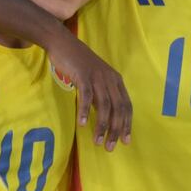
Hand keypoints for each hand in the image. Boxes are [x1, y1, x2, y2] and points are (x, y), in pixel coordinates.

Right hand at [44, 33, 131, 150]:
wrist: (63, 44)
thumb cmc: (79, 64)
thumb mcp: (96, 80)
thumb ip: (102, 96)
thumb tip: (106, 118)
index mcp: (116, 81)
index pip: (126, 106)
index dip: (127, 124)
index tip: (125, 141)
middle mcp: (110, 79)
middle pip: (118, 108)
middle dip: (115, 129)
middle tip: (110, 146)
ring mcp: (97, 77)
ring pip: (104, 105)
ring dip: (101, 125)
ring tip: (97, 140)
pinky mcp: (83, 75)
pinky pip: (86, 96)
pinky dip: (84, 110)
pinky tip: (82, 123)